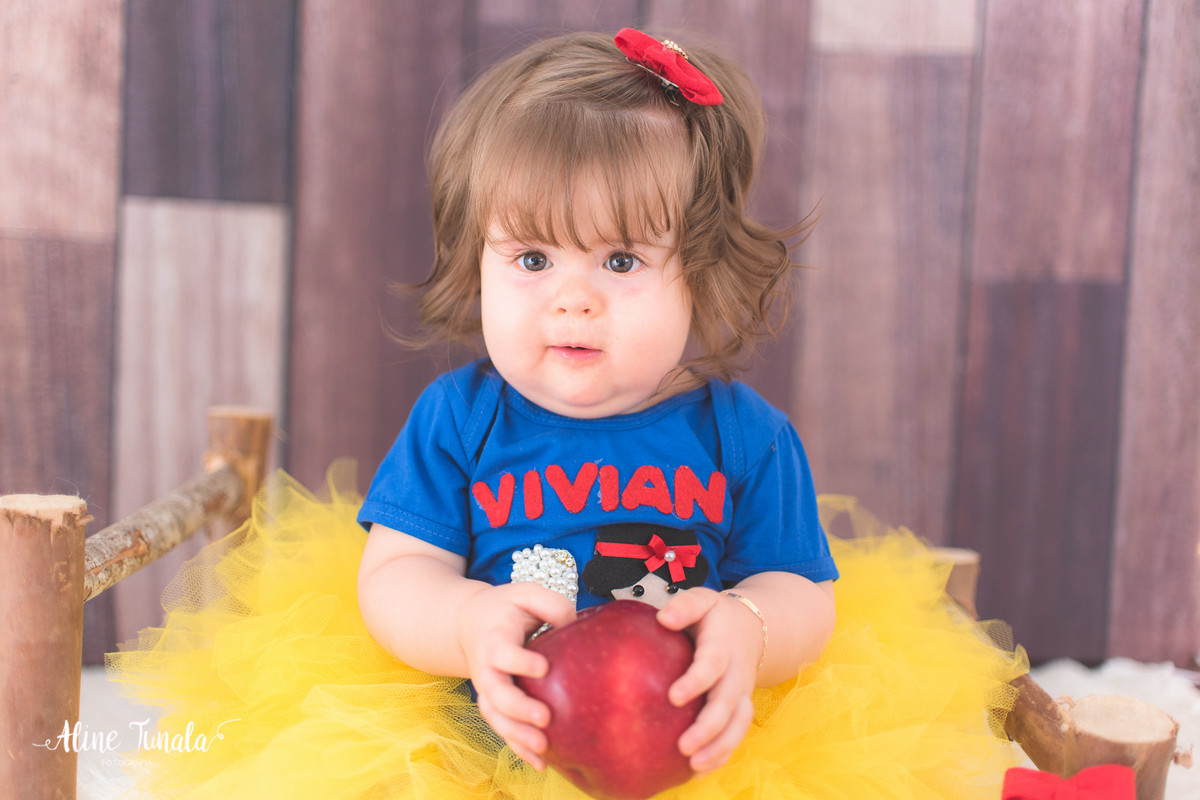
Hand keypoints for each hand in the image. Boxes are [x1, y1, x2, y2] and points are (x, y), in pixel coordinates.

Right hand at [456, 582, 575, 768]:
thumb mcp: (525, 592)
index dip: (520, 661)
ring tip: (543, 748)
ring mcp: (488, 690)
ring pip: (495, 717)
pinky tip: (540, 762)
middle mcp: (486, 668)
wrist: (470, 624)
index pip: (502, 652)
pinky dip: (518, 748)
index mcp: (494, 638)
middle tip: (544, 717)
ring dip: (516, 736)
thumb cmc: (505, 608)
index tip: (543, 667)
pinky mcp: (495, 705)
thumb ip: (550, 603)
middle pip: (494, 693)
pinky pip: (502, 730)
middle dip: (518, 708)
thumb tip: (573, 625)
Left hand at [656, 589, 760, 772]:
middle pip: (726, 705)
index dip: (696, 682)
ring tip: (693, 765)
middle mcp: (736, 674)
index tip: (674, 697)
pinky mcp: (739, 709)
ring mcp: (741, 694)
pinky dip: (722, 755)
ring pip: (737, 725)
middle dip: (708, 728)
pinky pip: (735, 736)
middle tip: (683, 746)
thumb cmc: (716, 617)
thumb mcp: (703, 600)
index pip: (711, 666)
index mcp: (723, 646)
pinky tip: (699, 771)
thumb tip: (662, 618)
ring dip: (718, 748)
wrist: (753, 629)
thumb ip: (685, 606)